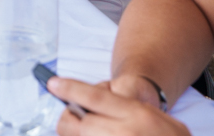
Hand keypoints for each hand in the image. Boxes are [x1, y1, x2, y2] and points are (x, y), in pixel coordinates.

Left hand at [50, 76, 188, 134]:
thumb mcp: (161, 118)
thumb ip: (129, 106)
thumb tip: (97, 99)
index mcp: (137, 115)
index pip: (95, 98)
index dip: (70, 89)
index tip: (53, 84)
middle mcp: (124, 133)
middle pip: (80, 123)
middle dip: (69, 119)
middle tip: (71, 116)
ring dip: (75, 134)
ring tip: (84, 129)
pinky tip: (91, 135)